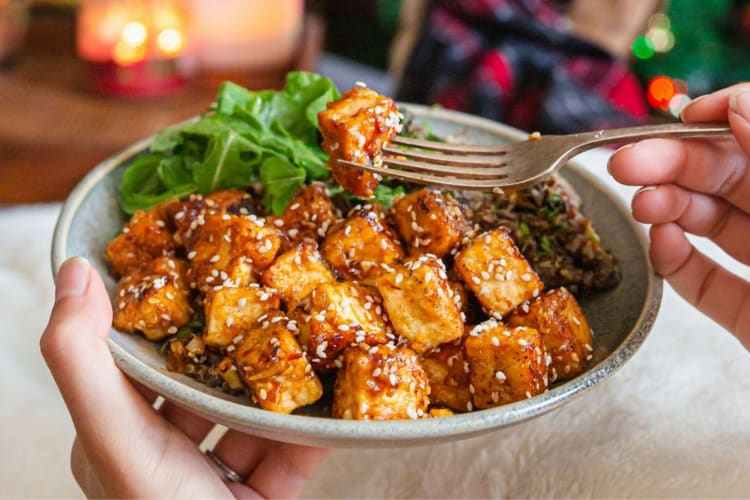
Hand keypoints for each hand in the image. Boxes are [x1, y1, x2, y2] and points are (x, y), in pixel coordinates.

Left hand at [40, 257, 328, 497]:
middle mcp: (165, 456)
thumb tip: (75, 271)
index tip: (203, 270)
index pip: (142, 359)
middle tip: (275, 301)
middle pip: (205, 386)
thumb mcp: (114, 440)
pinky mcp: (261, 498)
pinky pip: (289, 455)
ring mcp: (215, 480)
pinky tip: (333, 403)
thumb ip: (83, 359)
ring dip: (283, 390)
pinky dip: (310, 433)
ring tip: (314, 343)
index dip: (167, 316)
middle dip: (240, 351)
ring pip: (253, 418)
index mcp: (118, 437)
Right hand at [608, 83, 749, 350]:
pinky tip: (662, 246)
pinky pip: (710, 282)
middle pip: (730, 177)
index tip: (681, 119)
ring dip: (669, 211)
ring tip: (641, 207)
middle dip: (673, 166)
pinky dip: (678, 263)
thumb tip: (738, 106)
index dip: (724, 117)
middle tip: (626, 165)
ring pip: (714, 227)